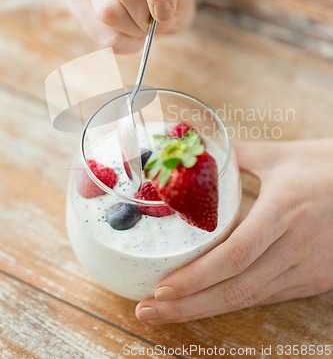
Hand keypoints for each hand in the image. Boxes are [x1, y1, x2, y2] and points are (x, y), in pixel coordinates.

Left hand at [136, 139, 332, 323]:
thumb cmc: (325, 166)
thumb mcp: (279, 156)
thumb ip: (236, 154)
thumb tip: (199, 152)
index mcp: (283, 211)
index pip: (234, 255)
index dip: (196, 277)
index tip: (161, 288)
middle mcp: (295, 247)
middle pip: (236, 289)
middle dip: (187, 306)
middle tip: (148, 311)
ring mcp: (307, 269)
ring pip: (250, 299)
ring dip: (205, 309)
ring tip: (167, 312)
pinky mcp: (314, 281)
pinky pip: (267, 296)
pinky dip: (233, 302)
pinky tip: (207, 302)